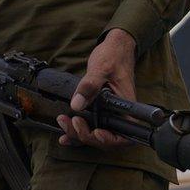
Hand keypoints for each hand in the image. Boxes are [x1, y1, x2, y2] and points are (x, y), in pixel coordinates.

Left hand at [56, 28, 136, 148]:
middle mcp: (119, 114)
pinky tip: (65, 136)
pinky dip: (76, 133)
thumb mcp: (100, 68)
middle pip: (106, 139)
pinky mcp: (100, 112)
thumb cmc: (113, 56)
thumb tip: (77, 104)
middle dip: (86, 136)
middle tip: (72, 122)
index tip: (96, 132)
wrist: (114, 49)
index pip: (124, 135)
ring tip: (63, 122)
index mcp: (126, 107)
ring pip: (95, 135)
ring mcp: (109, 114)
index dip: (109, 140)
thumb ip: (89, 86)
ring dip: (78, 135)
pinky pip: (90, 128)